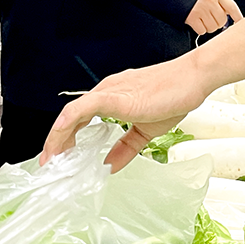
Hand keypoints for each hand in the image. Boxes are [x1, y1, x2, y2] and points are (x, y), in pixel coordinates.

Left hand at [41, 54, 209, 168]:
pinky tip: (58, 137)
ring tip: (52, 159)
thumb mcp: (147, 130)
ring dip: (57, 137)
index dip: (66, 138)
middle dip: (56, 142)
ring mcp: (108, 92)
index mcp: (112, 97)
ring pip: (71, 114)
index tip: (61, 159)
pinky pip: (81, 108)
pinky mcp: (114, 95)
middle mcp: (105, 91)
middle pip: (70, 117)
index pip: (80, 118)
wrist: (194, 77)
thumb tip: (110, 165)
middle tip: (51, 164)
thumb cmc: (175, 96)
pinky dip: (66, 123)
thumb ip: (126, 147)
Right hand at [185, 0, 241, 34]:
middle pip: (222, 20)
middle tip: (211, 18)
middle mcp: (209, 1)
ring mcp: (200, 9)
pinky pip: (202, 30)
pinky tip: (196, 22)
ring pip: (213, 27)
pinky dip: (200, 29)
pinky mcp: (191, 18)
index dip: (238, 17)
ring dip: (209, 27)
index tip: (240, 23)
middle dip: (218, 22)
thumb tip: (227, 15)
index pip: (232, 6)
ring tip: (203, 19)